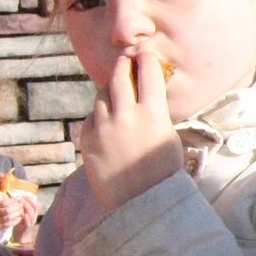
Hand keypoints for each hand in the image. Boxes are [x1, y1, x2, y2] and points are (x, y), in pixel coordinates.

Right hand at [0, 190, 21, 234]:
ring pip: (8, 218)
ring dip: (17, 214)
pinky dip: (15, 221)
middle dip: (17, 208)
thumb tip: (12, 194)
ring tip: (22, 211)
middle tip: (22, 206)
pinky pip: (7, 225)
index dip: (13, 201)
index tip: (20, 199)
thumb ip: (3, 199)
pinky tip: (19, 218)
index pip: (4, 202)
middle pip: (7, 210)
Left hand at [77, 46, 186, 210]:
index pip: (148, 75)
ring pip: (102, 95)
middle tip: (126, 59)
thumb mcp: (168, 137)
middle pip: (120, 78)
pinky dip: (99, 114)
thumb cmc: (163, 173)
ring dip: (109, 89)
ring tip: (115, 89)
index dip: (147, 60)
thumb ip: (156, 114)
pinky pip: (91, 117)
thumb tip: (148, 96)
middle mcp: (125, 116)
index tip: (146, 52)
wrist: (140, 202)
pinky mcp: (86, 139)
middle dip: (123, 65)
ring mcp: (102, 127)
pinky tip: (107, 120)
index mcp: (153, 115)